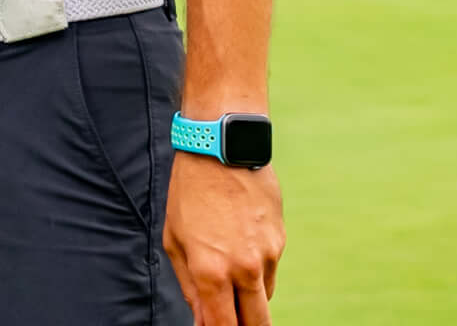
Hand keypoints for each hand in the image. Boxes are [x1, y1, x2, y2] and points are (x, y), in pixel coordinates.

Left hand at [163, 151, 281, 323]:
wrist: (222, 149)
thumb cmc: (189, 193)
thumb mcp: (176, 240)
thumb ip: (190, 286)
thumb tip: (202, 320)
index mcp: (211, 272)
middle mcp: (244, 269)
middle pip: (257, 324)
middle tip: (233, 319)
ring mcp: (267, 256)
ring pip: (264, 298)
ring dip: (250, 298)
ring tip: (229, 270)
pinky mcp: (280, 241)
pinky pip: (270, 270)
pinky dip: (257, 270)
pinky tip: (241, 243)